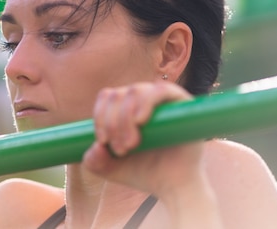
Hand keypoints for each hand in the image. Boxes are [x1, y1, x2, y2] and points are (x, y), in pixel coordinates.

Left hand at [83, 81, 203, 195]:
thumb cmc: (143, 173)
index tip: (102, 141)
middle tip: (121, 150)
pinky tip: (140, 121)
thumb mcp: (109, 168)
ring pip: (135, 91)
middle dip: (112, 123)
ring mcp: (163, 100)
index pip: (107, 96)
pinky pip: (161, 90)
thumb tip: (96, 147)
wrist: (174, 187)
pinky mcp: (183, 103)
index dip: (100, 116)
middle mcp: (144, 99)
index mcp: (126, 107)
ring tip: (130, 145)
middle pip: (118, 94)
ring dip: (125, 118)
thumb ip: (93, 161)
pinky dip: (145, 102)